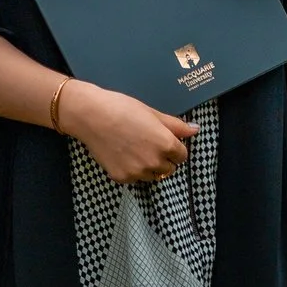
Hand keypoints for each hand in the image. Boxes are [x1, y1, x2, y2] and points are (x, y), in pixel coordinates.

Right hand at [64, 82, 200, 184]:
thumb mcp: (152, 113)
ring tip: (133, 148)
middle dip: (163, 158)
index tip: (163, 139)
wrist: (90, 116)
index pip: (182, 156)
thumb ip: (176, 125)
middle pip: (169, 169)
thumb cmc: (122, 108)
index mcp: (166, 144)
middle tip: (147, 143)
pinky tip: (121, 154)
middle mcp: (155, 162)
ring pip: (152, 175)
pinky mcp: (122, 178)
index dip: (174, 147)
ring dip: (148, 166)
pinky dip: (131, 169)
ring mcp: (138, 173)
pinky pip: (134, 178)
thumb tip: (195, 130)